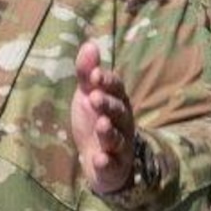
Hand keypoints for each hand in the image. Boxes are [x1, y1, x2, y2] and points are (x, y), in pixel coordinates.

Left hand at [71, 41, 135, 194]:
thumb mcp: (88, 94)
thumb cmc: (95, 119)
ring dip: (109, 132)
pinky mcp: (113, 167)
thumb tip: (89, 43)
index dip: (108, 82)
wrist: (99, 159)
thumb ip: (88, 72)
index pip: (116, 89)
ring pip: (117, 138)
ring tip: (101, 125)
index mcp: (117, 102)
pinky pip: (111, 165)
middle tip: (94, 98)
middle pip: (118, 112)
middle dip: (108, 105)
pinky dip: (106, 162)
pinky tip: (98, 159)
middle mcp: (122, 123)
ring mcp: (119, 146)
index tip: (95, 75)